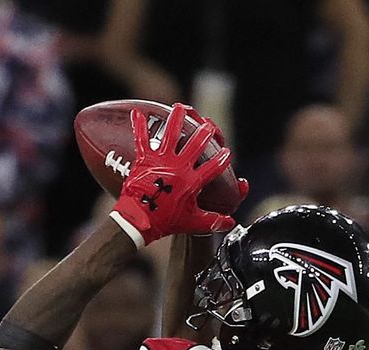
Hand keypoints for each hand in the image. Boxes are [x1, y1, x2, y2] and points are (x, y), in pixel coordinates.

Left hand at [111, 105, 244, 245]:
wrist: (138, 222)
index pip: (213, 167)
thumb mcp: (191, 222)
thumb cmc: (164, 222)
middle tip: (208, 126)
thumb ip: (212, 221)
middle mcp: (179, 167)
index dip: (222, 159)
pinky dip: (140, 125)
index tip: (227, 153)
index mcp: (192, 181)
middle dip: (206, 132)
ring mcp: (162, 161)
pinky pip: (142, 139)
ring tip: (181, 107)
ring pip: (172, 133)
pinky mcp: (145, 159)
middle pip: (197, 143)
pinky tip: (138, 112)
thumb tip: (230, 223)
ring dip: (178, 118)